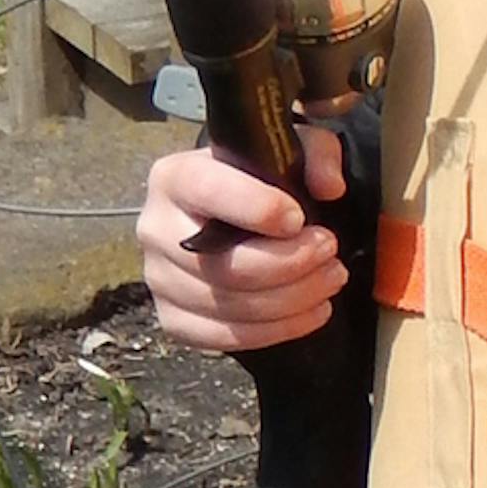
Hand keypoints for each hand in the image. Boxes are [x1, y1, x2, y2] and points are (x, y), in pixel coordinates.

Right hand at [137, 119, 349, 352]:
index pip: (207, 191)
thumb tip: (329, 186)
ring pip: (231, 305)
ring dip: (294, 300)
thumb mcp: (291, 150)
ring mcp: (160, 279)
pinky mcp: (174, 319)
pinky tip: (313, 311)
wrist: (234, 218)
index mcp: (175, 177)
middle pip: (224, 265)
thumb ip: (316, 154)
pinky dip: (278, 330)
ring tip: (330, 280)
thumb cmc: (260, 183)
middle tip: (330, 253)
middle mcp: (156, 228)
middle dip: (291, 264)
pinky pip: (226, 337)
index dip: (258, 209)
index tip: (300, 219)